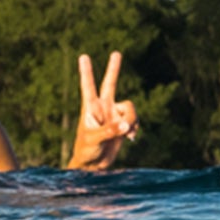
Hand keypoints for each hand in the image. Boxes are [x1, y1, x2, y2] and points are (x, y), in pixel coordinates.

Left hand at [66, 51, 139, 169]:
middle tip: (116, 53)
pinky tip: (131, 137)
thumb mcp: (94, 140)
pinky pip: (135, 119)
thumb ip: (110, 130)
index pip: (88, 86)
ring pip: (130, 107)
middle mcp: (103, 108)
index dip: (87, 72)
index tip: (83, 56)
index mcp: (90, 108)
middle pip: (110, 84)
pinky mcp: (123, 125)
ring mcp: (114, 115)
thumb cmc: (86, 151)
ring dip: (132, 118)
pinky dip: (135, 127)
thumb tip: (127, 124)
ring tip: (128, 133)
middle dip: (113, 69)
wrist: (93, 165)